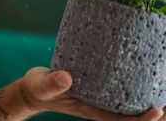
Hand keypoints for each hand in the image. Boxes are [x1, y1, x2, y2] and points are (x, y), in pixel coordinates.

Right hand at [20, 67, 163, 120]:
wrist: (34, 89)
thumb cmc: (38, 90)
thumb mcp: (42, 86)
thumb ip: (52, 83)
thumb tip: (67, 77)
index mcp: (92, 110)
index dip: (142, 119)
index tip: (158, 110)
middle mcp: (101, 105)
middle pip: (133, 115)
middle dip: (155, 113)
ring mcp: (100, 96)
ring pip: (130, 102)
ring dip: (147, 98)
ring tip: (163, 85)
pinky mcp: (97, 84)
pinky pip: (120, 88)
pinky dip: (134, 84)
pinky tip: (140, 71)